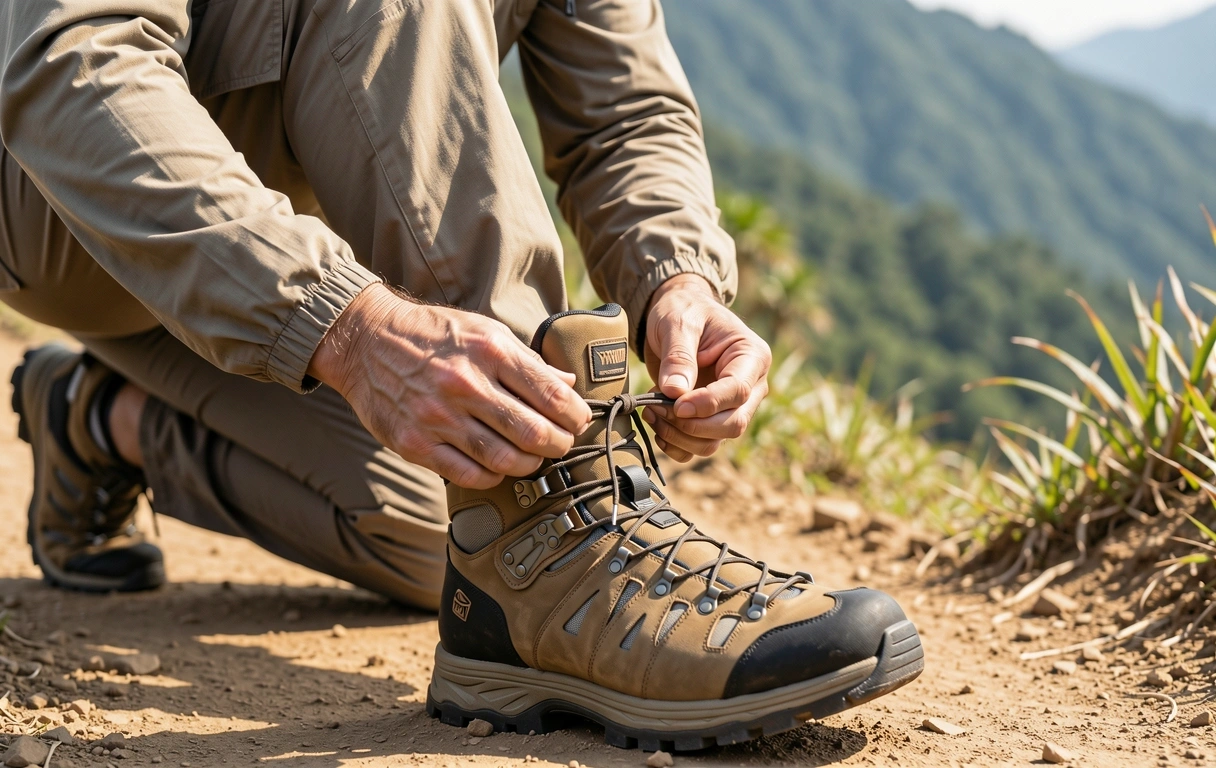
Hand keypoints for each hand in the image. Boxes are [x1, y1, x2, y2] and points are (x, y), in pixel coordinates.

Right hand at [309, 284, 591, 488]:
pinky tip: (499, 466)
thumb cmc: (432, 334)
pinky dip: (493, 476)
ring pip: (505, 460)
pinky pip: (468, 474)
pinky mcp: (415, 444)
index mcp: (489, 351)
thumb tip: (567, 385)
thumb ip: (526, 360)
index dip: (575, 415)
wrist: (365, 341)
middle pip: (533, 433)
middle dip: (559, 444)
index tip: (578, 421)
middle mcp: (465, 384)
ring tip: (534, 458)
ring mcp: (438, 418)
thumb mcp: (483, 330)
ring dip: (530, 464)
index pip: (551, 395)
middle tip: (562, 444)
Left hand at [642, 275, 771, 461]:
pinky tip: (657, 423)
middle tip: (657, 407)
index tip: (676, 405)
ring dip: (680, 437)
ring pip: (714, 442)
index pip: (739, 391)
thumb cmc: (684, 310)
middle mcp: (750, 387)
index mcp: (751, 357)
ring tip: (652, 411)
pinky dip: (675, 444)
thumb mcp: (679, 322)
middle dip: (692, 425)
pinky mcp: (712, 420)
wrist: (677, 315)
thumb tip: (675, 392)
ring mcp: (732, 407)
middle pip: (733, 424)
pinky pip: (698, 446)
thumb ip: (679, 355)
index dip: (708, 404)